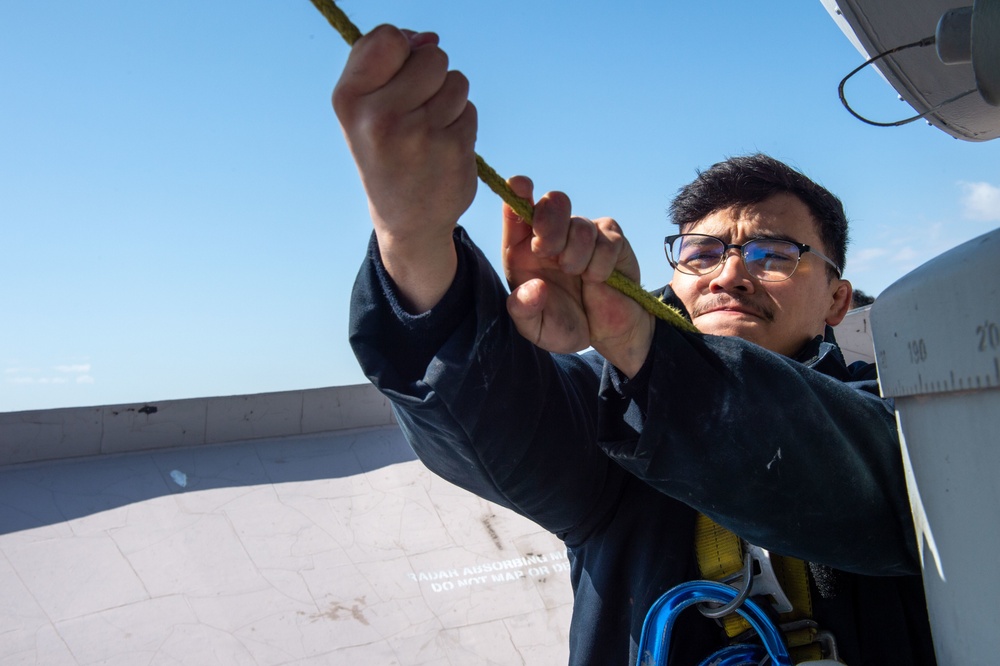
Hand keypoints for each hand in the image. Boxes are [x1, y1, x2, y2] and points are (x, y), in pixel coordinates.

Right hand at [333, 25, 477, 311]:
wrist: (406, 220)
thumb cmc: (384, 151)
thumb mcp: (362, 107)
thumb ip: (383, 61)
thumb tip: (428, 38)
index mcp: (349, 100)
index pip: (389, 37)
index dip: (402, 49)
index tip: (398, 75)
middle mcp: (380, 116)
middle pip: (432, 55)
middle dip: (431, 75)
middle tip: (415, 110)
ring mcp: (419, 133)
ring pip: (456, 80)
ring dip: (449, 99)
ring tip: (428, 130)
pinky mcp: (453, 148)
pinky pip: (469, 108)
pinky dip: (460, 123)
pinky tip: (442, 147)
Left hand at [503, 177, 654, 376]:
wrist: (607, 334)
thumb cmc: (566, 324)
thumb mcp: (538, 329)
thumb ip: (524, 312)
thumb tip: (534, 288)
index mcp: (523, 249)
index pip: (517, 210)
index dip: (518, 192)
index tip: (521, 185)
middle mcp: (551, 235)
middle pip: (551, 203)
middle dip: (550, 224)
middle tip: (549, 253)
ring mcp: (583, 234)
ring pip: (580, 226)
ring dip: (577, 258)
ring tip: (578, 278)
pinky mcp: (612, 239)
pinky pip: (607, 241)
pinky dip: (601, 265)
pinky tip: (598, 279)